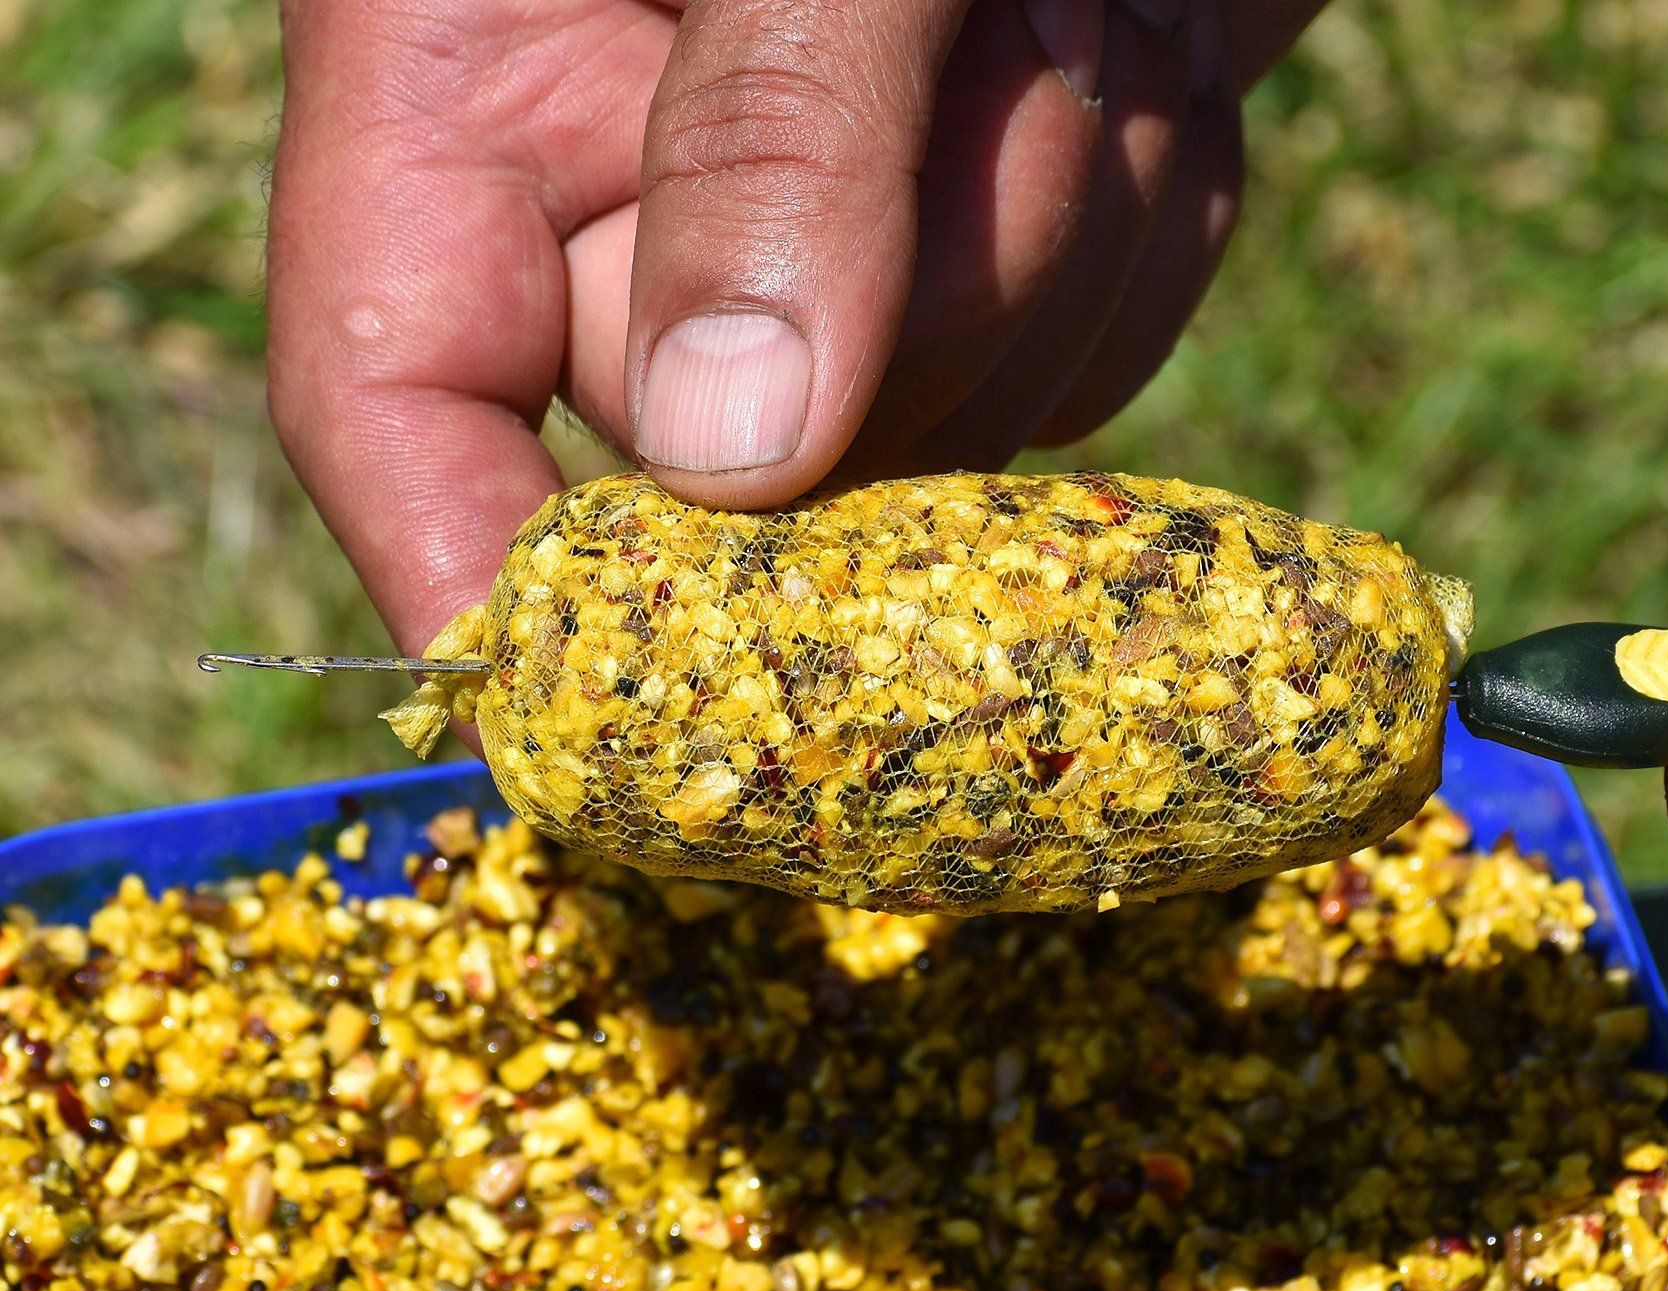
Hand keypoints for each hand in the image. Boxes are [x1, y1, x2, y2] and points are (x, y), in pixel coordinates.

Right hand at [267, 0, 1322, 656]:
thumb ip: (774, 132)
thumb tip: (743, 461)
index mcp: (481, 89)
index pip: (395, 401)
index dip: (480, 586)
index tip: (600, 708)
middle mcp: (638, 198)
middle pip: (729, 465)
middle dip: (907, 307)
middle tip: (996, 56)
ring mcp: (831, 250)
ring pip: (942, 423)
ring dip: (1053, 227)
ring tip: (1070, 1)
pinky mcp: (990, 260)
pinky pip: (1080, 365)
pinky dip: (1137, 229)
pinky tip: (1124, 51)